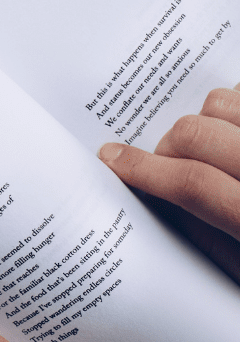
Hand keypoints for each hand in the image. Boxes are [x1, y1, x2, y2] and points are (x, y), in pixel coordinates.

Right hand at [98, 84, 239, 280]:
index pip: (192, 184)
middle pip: (197, 134)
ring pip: (223, 102)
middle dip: (168, 147)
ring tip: (212, 147)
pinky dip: (235, 107)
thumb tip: (161, 202)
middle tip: (166, 165)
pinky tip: (238, 133)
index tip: (113, 160)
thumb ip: (213, 239)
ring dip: (205, 123)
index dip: (142, 170)